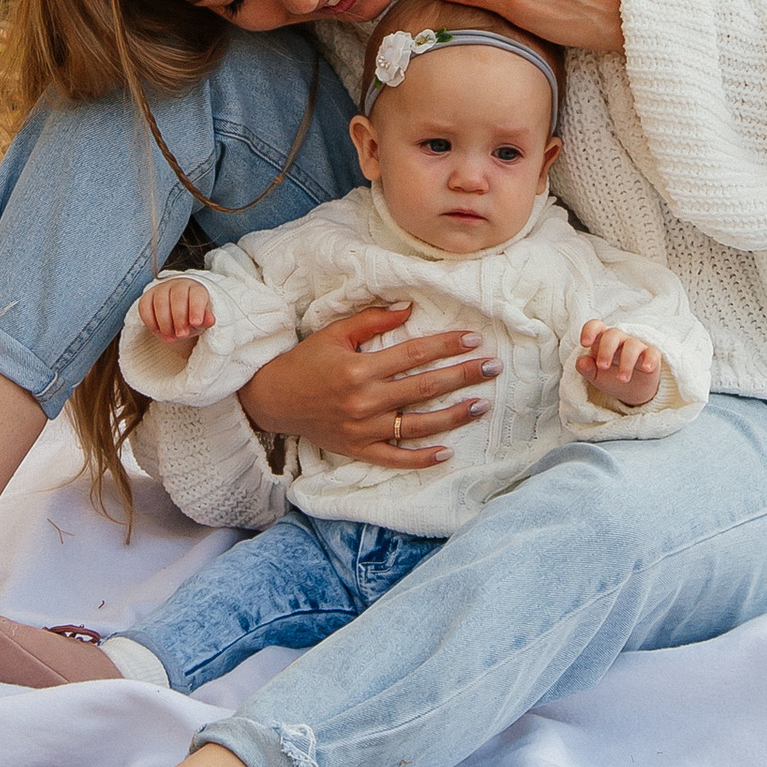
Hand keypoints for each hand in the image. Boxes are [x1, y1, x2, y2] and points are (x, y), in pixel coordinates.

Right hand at [140, 277, 215, 342]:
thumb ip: (205, 319)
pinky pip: (145, 307)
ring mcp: (161, 289)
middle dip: (179, 318)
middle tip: (182, 335)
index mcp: (195, 288)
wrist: (177, 314)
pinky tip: (158, 331)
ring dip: (165, 323)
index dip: (196, 308)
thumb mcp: (201, 320)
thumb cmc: (191, 315)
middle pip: (178, 297)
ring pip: (160, 302)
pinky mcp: (147, 297)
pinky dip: (150, 321)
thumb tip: (211, 320)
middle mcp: (178, 285)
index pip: (196, 295)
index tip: (196, 323)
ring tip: (171, 338)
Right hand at [239, 303, 495, 470]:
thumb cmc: (306, 361)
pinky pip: (395, 458)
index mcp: (360, 369)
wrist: (273, 399)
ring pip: (418, 425)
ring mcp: (364, 430)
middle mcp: (365, 401)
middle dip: (462, 376)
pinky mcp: (359, 450)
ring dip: (454, 416)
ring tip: (482, 405)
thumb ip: (372, 320)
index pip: (414, 354)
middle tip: (493, 367)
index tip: (474, 338)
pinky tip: (447, 452)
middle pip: (424, 388)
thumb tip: (409, 308)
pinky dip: (421, 458)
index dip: (446, 345)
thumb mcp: (334, 333)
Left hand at [578, 322, 662, 409]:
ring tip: (622, 379)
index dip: (590, 331)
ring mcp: (636, 347)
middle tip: (603, 366)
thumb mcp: (595, 375)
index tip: (585, 344)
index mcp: (602, 341)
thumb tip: (581, 361)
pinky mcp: (651, 357)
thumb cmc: (610, 376)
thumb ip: (585, 368)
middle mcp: (620, 340)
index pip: (596, 326)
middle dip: (606, 349)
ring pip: (632, 344)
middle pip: (613, 334)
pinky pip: (653, 353)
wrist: (631, 391)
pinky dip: (650, 360)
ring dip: (626, 362)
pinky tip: (646, 369)